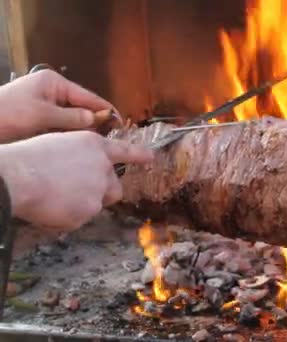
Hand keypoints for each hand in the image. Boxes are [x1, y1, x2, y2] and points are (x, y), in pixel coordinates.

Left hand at [0, 69, 111, 142]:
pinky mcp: (38, 123)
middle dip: (96, 124)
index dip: (106, 110)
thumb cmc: (6, 115)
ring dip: (83, 133)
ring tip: (98, 148)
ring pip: (73, 122)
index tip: (121, 123)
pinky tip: (79, 150)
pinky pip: (61, 130)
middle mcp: (52, 94)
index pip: (88, 96)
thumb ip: (71, 118)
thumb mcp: (41, 115)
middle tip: (112, 140)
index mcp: (54, 84)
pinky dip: (70, 138)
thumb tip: (95, 120)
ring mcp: (45, 108)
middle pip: (82, 109)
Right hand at [0, 131, 153, 230]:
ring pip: (97, 204)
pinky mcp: (89, 211)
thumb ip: (80, 156)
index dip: (139, 155)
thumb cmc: (29, 158)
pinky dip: (68, 217)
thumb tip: (81, 169)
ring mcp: (99, 190)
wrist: (19, 177)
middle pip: (116, 187)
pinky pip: (80, 219)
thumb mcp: (60, 143)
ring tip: (58, 198)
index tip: (151, 158)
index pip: (125, 150)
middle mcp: (103, 167)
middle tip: (82, 192)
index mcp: (95, 145)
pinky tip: (51, 207)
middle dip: (105, 192)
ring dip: (85, 204)